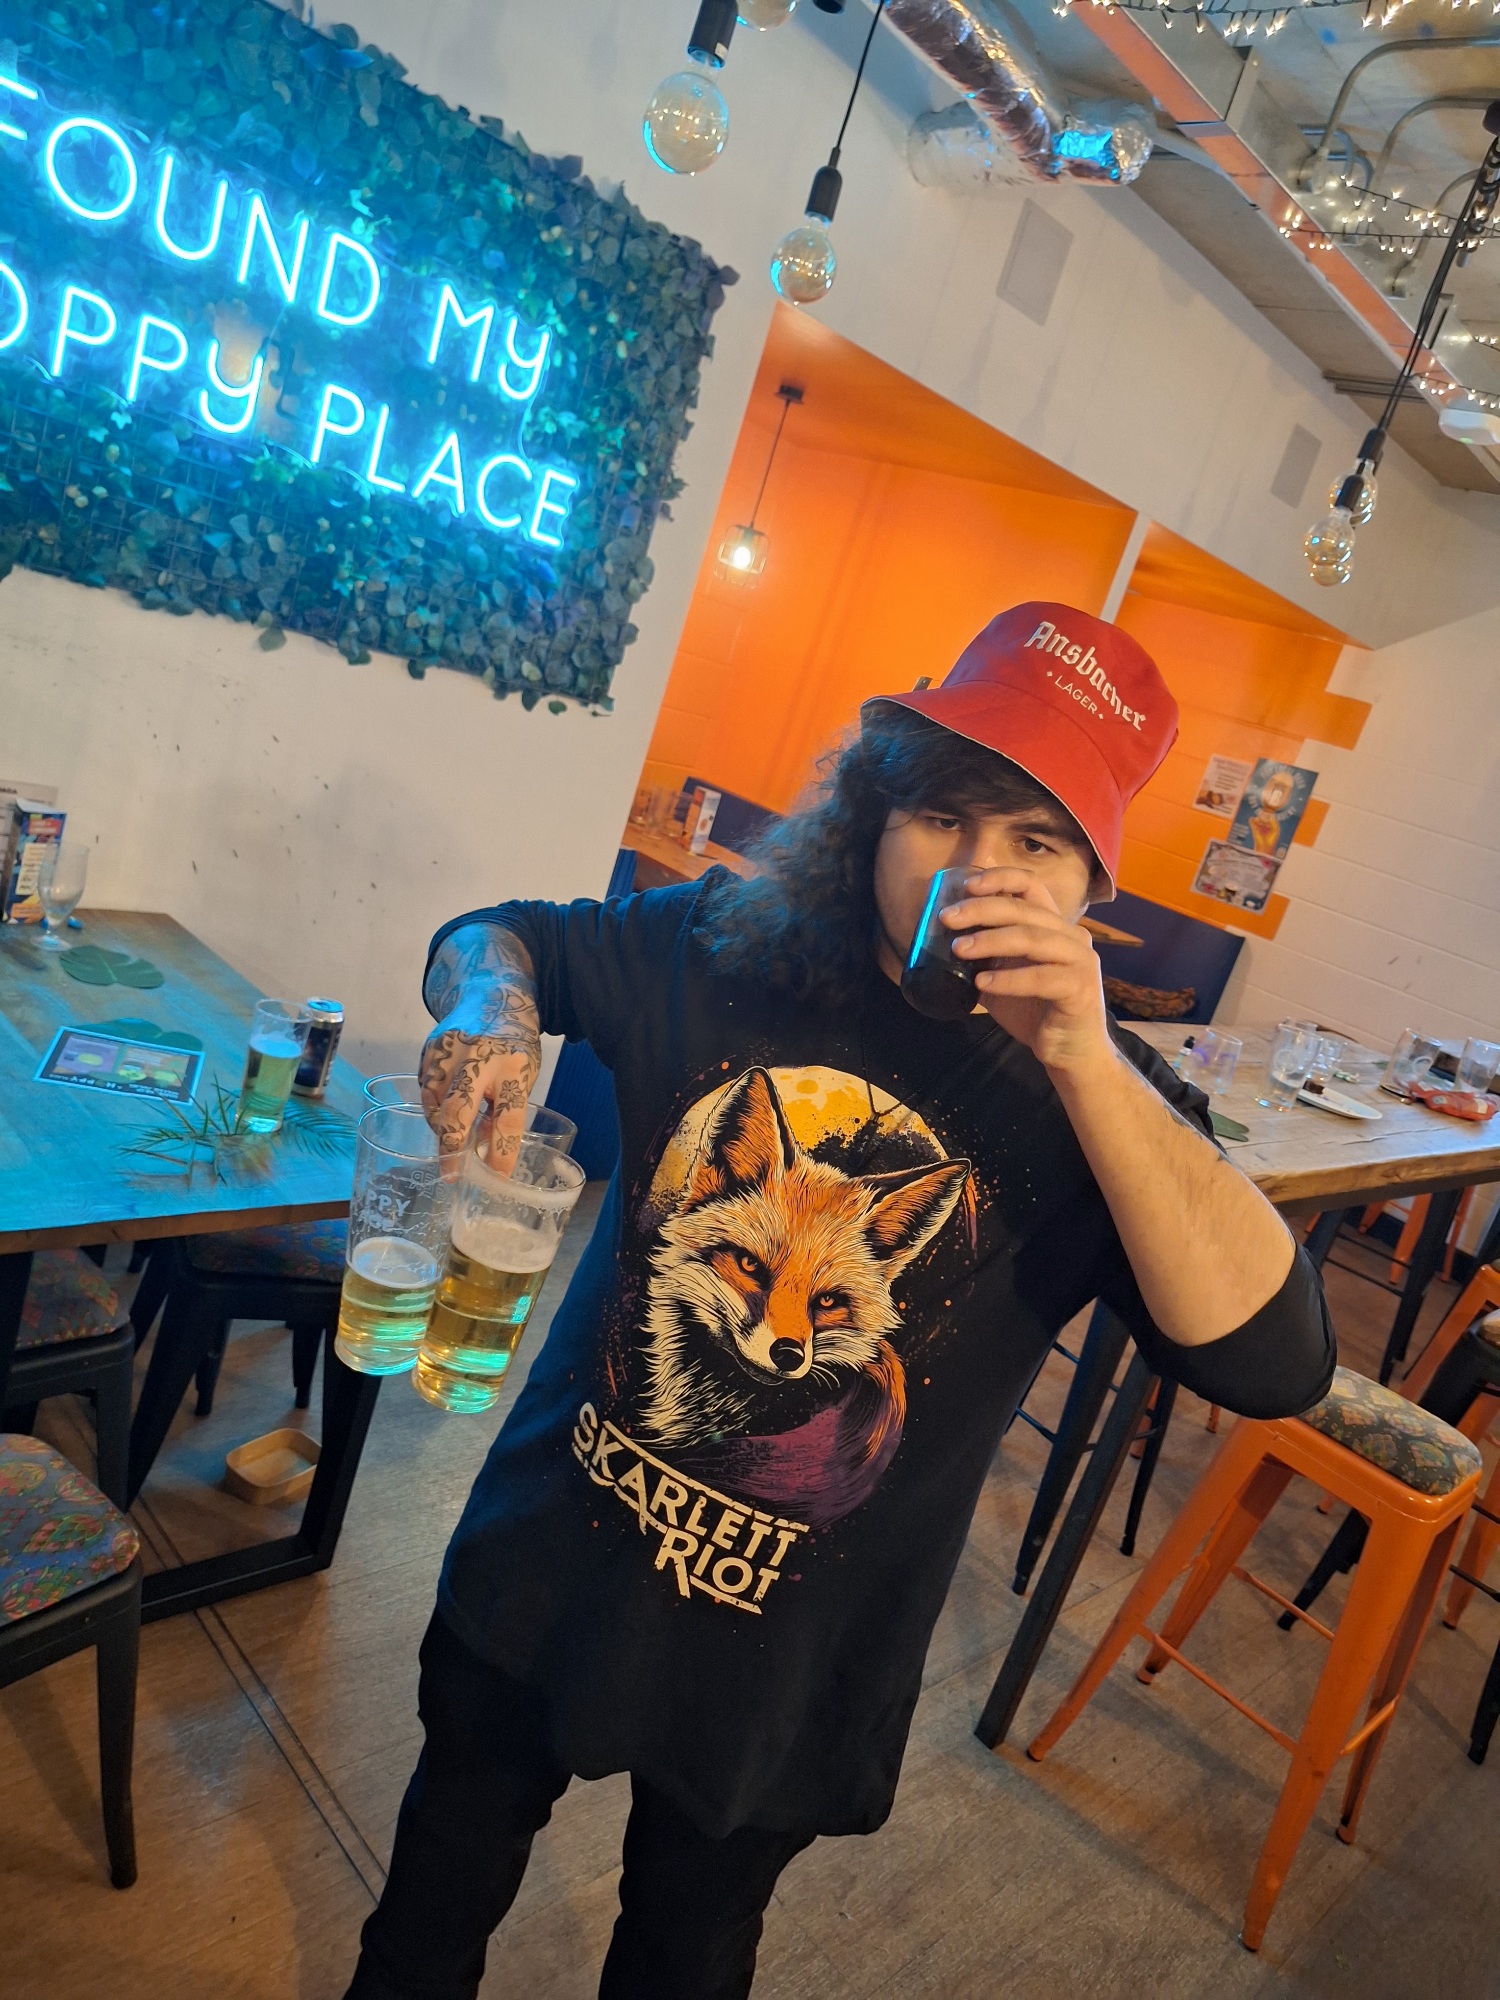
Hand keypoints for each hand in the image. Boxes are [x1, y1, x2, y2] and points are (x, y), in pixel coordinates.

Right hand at [419, 1011, 539, 1168]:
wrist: (491, 992)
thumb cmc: (513, 1043)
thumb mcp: (523, 1074)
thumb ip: (504, 1108)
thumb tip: (482, 1150)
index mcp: (513, 1065)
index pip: (508, 1118)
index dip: (502, 1152)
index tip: (498, 1176)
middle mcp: (478, 1057)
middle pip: (457, 1110)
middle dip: (451, 1147)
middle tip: (452, 1174)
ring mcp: (448, 1051)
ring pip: (434, 1103)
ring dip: (441, 1127)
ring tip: (452, 1136)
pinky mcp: (428, 1049)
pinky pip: (425, 1090)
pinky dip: (433, 1106)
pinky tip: (443, 1109)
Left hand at [940, 869, 1112, 1076]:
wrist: (1068, 1051)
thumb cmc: (1035, 1010)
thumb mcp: (1004, 976)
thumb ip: (985, 956)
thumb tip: (941, 941)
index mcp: (1054, 926)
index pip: (1030, 886)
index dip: (1000, 878)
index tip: (967, 885)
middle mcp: (1071, 936)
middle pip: (1024, 910)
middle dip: (981, 910)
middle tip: (947, 918)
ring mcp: (1080, 960)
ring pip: (1033, 938)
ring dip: (991, 940)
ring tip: (959, 949)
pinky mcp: (1080, 988)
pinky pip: (1042, 977)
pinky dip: (1008, 979)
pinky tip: (981, 983)